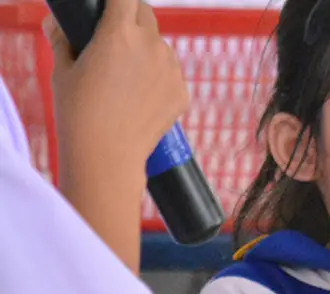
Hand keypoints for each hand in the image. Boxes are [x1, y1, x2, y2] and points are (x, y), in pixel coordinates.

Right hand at [44, 0, 189, 192]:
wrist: (108, 156)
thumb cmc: (80, 113)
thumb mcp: (63, 70)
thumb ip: (63, 39)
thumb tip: (60, 23)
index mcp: (120, 33)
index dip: (117, 0)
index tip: (111, 7)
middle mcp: (152, 46)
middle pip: (146, 14)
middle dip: (132, 19)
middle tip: (115, 40)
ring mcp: (171, 70)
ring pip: (161, 46)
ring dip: (147, 51)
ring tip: (126, 81)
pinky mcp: (183, 92)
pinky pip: (171, 75)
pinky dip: (159, 79)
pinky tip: (141, 100)